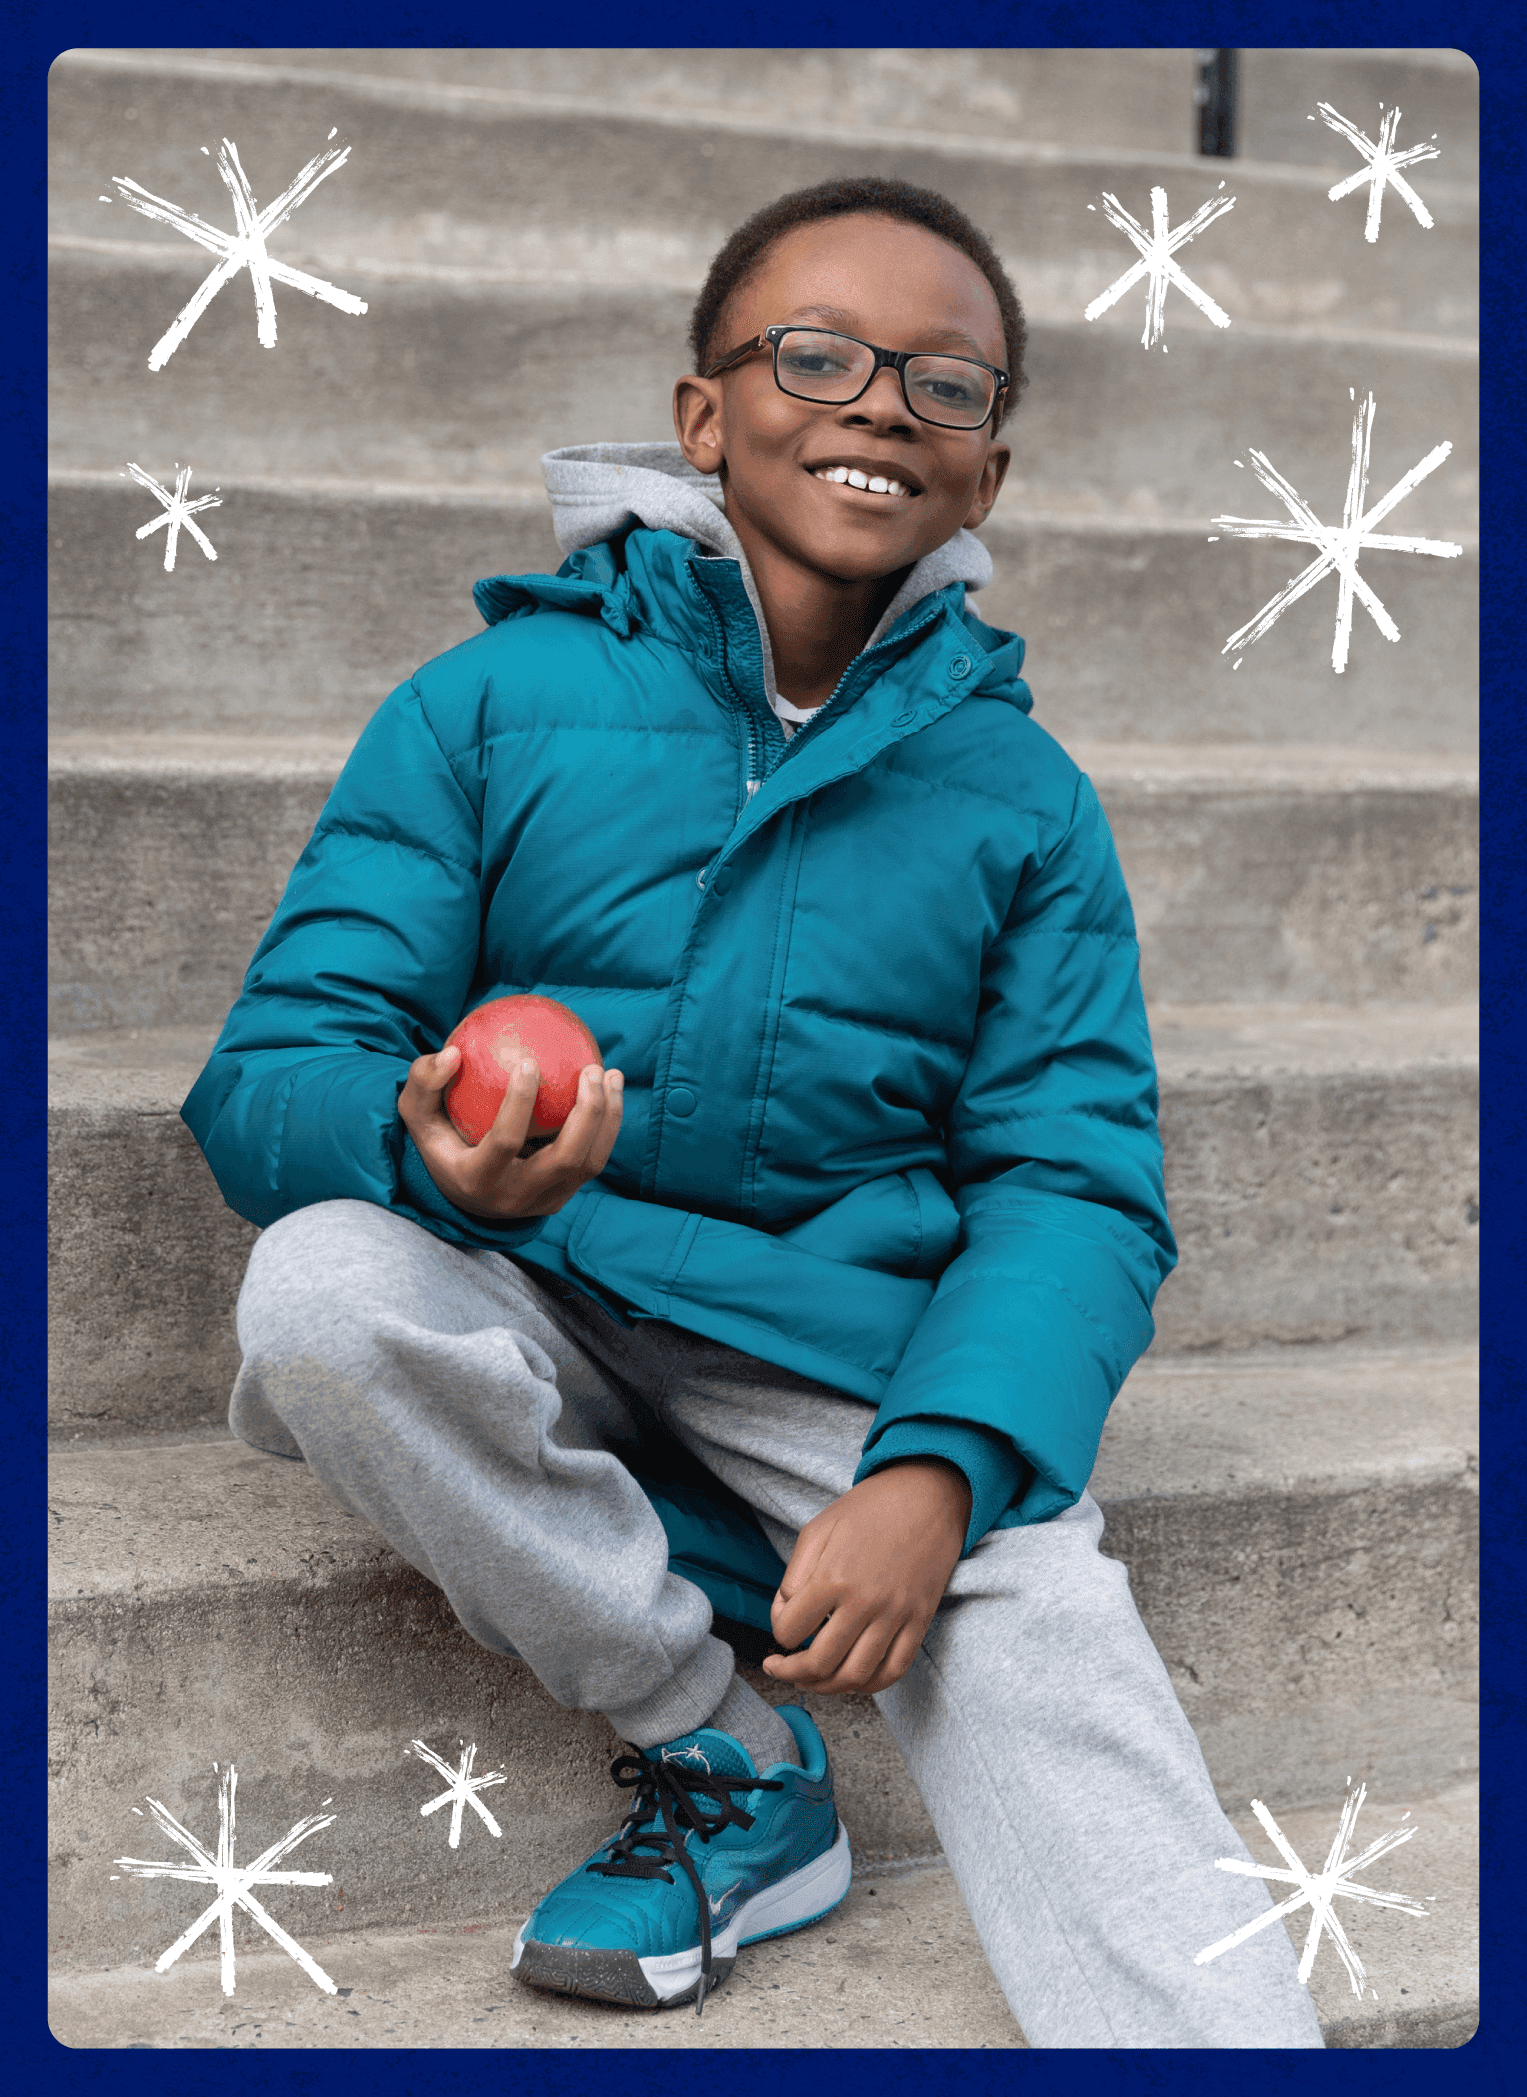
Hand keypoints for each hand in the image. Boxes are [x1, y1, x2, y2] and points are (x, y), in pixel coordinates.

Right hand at [397, 1044, 623, 1220]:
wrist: (460, 1195)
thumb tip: (453, 1053)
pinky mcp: (561, 1198)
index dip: (519, 1104)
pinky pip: (594, 1161)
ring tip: (611, 1074)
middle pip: (565, 1160)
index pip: (505, 1142)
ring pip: (589, 1164)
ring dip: (608, 1118)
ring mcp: (543, 1202)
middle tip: (591, 1069)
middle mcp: (514, 1198)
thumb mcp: (418, 1114)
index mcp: (476, 1180)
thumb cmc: (440, 1141)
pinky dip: (607, 1126)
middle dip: (587, 1114)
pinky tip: (610, 1089)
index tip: (529, 1061)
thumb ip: (425, 1082)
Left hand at [762, 1459, 970, 1695]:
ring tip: (813, 1679)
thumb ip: (794, 1575)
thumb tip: (786, 1612)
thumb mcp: (818, 1528)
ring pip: (856, 1677)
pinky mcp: (920, 1620)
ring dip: (826, 1688)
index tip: (784, 1623)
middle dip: (792, 1673)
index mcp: (833, 1577)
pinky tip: (852, 1679)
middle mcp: (865, 1602)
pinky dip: (870, 1686)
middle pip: (819, 1664)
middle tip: (783, 1668)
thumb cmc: (869, 1509)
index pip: (789, 1629)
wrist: (927, 1495)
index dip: (778, 1631)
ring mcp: (896, 1615)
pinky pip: (894, 1670)